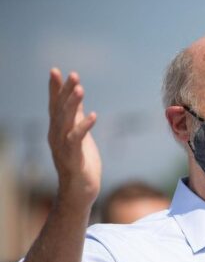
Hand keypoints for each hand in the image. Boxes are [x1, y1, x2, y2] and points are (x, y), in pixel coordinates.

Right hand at [47, 68, 100, 208]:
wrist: (80, 191)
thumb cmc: (81, 163)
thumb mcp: (79, 135)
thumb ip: (77, 117)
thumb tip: (77, 98)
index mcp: (58, 130)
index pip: (55, 105)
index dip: (56, 88)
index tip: (56, 70)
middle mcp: (56, 136)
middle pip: (59, 109)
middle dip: (65, 91)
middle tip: (73, 75)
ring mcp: (62, 147)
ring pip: (65, 121)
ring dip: (73, 105)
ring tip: (81, 89)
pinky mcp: (73, 157)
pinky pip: (77, 138)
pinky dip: (84, 126)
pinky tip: (94, 115)